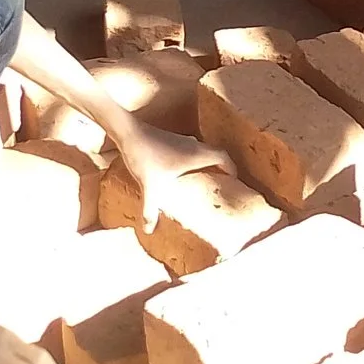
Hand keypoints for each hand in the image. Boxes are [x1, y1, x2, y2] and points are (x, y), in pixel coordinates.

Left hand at [115, 123, 236, 228]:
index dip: (232, 167)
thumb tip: (149, 230)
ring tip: (205, 178)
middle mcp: (193, 146)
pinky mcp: (172, 139)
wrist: (129, 133)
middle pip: (216, 154)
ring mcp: (183, 140)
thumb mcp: (150, 186)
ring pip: (203, 151)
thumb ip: (150, 209)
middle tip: (223, 182)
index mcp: (196, 155)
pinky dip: (194, 159)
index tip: (235, 180)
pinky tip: (183, 171)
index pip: (223, 157)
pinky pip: (191, 149)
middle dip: (222, 167)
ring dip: (207, 162)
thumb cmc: (145, 157)